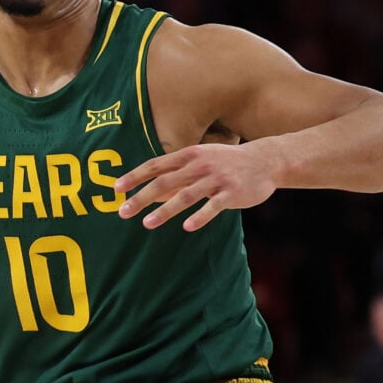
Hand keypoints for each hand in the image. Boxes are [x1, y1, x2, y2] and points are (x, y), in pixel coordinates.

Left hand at [113, 141, 278, 230]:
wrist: (266, 160)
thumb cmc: (225, 162)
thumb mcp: (200, 160)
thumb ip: (175, 174)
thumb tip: (147, 192)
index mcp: (189, 155)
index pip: (155, 165)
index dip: (135, 176)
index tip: (116, 189)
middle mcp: (200, 165)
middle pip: (165, 182)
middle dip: (141, 197)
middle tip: (123, 212)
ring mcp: (217, 179)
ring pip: (186, 196)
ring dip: (164, 210)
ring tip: (147, 223)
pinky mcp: (232, 192)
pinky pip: (213, 206)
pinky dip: (200, 217)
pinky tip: (186, 227)